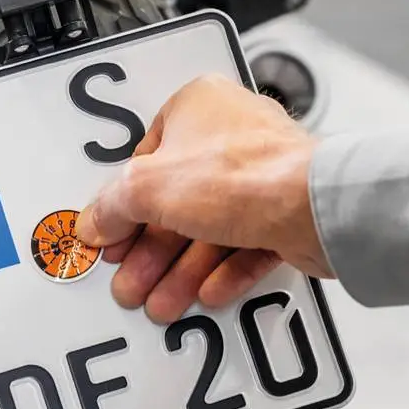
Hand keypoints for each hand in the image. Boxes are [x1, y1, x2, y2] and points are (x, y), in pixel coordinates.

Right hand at [78, 73, 332, 322]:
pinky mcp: (286, 210)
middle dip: (153, 250)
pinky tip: (207, 293)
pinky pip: (247, 244)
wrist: (313, 206)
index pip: (147, 157)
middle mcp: (232, 134)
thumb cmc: (244, 174)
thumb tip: (96, 220)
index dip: (126, 202)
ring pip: (211, 227)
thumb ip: (114, 205)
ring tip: (162, 302)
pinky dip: (223, 270)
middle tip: (133, 282)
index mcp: (198, 107)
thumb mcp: (148, 186)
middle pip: (178, 200)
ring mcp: (263, 173)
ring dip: (182, 269)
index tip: (111, 234)